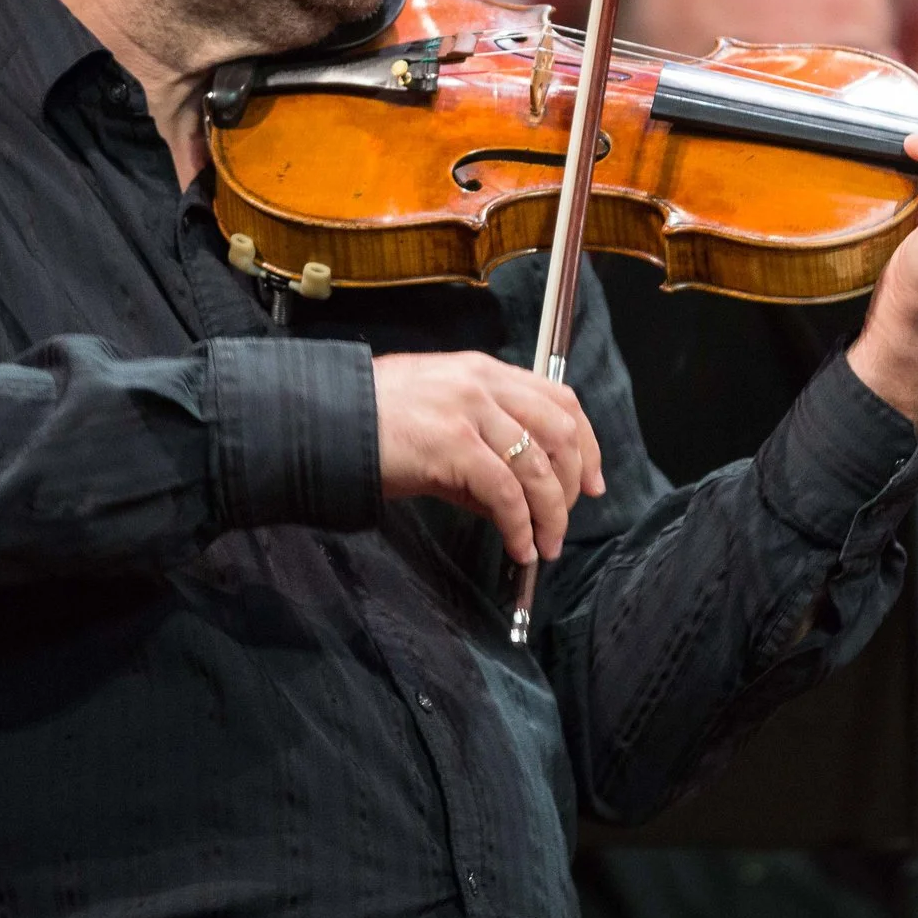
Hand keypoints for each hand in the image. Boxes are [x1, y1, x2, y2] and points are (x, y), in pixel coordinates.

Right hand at [374, 351, 605, 564]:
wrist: (325, 417)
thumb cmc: (373, 420)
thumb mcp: (438, 418)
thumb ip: (481, 447)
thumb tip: (515, 498)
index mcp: (483, 371)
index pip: (559, 397)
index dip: (587, 442)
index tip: (593, 480)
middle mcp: (483, 383)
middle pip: (561, 430)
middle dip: (574, 482)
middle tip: (567, 519)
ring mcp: (469, 411)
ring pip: (539, 465)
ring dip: (551, 513)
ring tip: (544, 546)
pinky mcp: (453, 444)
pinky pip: (506, 493)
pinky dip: (520, 525)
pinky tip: (519, 545)